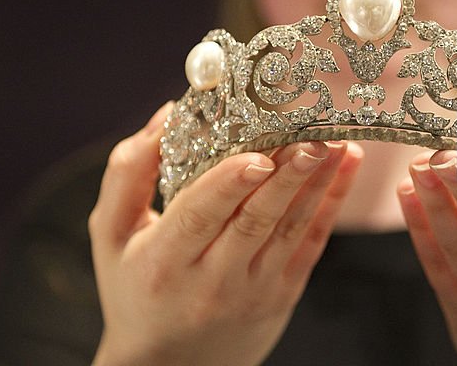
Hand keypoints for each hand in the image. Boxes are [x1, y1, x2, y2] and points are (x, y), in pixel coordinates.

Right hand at [89, 102, 363, 365]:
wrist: (169, 365)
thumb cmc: (136, 286)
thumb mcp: (112, 234)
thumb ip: (129, 172)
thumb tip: (167, 114)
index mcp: (163, 261)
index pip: (198, 216)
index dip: (229, 184)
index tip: (257, 155)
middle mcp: (210, 281)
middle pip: (253, 222)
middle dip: (286, 176)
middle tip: (312, 137)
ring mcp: (252, 291)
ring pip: (290, 230)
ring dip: (317, 183)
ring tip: (335, 143)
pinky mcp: (282, 295)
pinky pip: (311, 245)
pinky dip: (331, 205)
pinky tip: (345, 168)